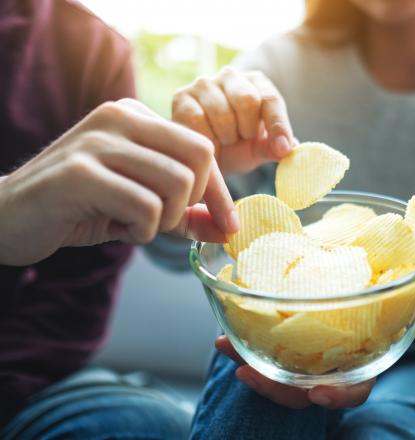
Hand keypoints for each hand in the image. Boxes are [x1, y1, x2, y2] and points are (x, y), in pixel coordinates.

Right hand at [0, 99, 236, 265]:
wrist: (8, 217)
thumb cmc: (81, 208)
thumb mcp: (141, 206)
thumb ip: (185, 214)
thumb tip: (228, 230)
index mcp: (135, 116)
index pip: (202, 148)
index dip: (219, 192)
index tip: (227, 225)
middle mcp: (118, 117)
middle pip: (198, 158)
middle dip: (192, 202)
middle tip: (164, 220)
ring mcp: (97, 142)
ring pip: (176, 183)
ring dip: (165, 220)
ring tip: (136, 225)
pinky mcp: (80, 173)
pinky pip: (145, 206)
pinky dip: (142, 230)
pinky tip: (118, 229)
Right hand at [172, 67, 294, 174]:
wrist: (202, 156)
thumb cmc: (236, 149)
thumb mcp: (258, 150)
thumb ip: (272, 148)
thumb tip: (288, 149)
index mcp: (257, 83)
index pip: (271, 99)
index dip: (278, 126)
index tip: (282, 148)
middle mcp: (231, 76)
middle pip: (248, 100)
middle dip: (247, 130)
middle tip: (241, 139)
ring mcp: (204, 84)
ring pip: (222, 113)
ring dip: (226, 136)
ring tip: (222, 140)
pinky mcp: (181, 96)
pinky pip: (198, 120)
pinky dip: (205, 138)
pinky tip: (206, 141)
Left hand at [214, 304, 414, 408]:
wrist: (388, 291)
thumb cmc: (404, 306)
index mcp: (364, 366)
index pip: (351, 392)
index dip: (334, 398)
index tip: (315, 394)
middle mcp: (335, 366)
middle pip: (303, 388)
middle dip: (273, 385)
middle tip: (244, 372)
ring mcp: (313, 353)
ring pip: (280, 369)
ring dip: (249, 361)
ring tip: (224, 346)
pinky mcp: (297, 336)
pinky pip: (270, 345)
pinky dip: (247, 341)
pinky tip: (227, 332)